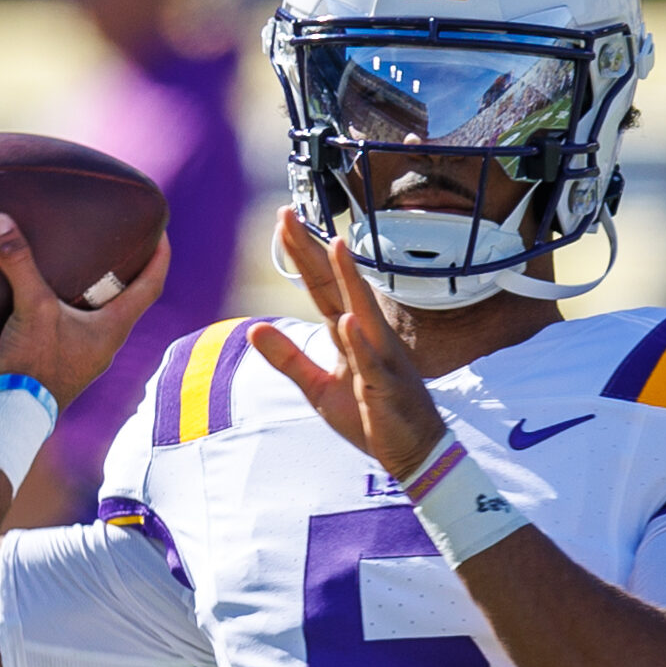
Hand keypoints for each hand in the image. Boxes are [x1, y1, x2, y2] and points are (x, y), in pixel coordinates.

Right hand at [0, 213, 168, 408]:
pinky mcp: (60, 359)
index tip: (161, 232)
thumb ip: (19, 264)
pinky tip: (42, 288)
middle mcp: (106, 341)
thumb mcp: (31, 309)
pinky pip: (71, 323)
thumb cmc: (35, 366)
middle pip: (126, 297)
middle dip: (123, 267)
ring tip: (77, 256)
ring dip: (91, 286)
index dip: (160, 257)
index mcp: (114, 328)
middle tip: (115, 237)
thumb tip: (0, 221)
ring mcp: (84, 353)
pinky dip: (64, 302)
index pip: (151, 286)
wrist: (12, 414)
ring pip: (96, 311)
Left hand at [249, 207, 446, 479]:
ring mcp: (379, 359)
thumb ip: (288, 358)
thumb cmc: (369, 415)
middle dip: (314, 250)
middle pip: (336, 285)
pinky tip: (348, 322)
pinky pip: (371, 363)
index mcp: (348, 333)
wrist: (412, 451)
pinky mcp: (384, 388)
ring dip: (350, 278)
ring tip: (335, 245)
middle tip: (289, 215)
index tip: (282, 219)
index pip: (320, 285)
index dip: (301, 253)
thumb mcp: (318, 387)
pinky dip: (360, 343)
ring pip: (362, 311)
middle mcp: (366, 335)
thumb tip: (253, 329)